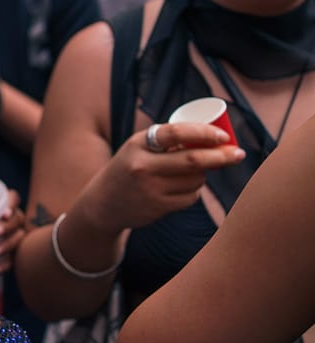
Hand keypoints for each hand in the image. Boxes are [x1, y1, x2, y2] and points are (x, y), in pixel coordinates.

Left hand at [0, 189, 25, 273]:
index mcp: (5, 206)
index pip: (13, 198)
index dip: (11, 203)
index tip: (3, 213)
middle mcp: (15, 219)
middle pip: (17, 219)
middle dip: (7, 226)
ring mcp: (18, 236)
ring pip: (19, 238)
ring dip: (7, 245)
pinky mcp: (16, 253)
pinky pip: (14, 258)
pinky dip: (4, 264)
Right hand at [84, 121, 245, 235]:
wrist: (103, 203)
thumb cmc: (129, 168)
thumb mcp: (138, 148)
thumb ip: (167, 142)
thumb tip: (213, 138)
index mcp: (139, 144)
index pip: (176, 133)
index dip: (204, 133)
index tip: (224, 137)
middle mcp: (142, 167)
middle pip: (192, 160)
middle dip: (221, 157)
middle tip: (238, 154)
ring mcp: (150, 190)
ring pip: (195, 180)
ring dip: (203, 175)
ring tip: (192, 172)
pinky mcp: (157, 209)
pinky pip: (190, 198)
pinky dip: (193, 191)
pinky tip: (181, 188)